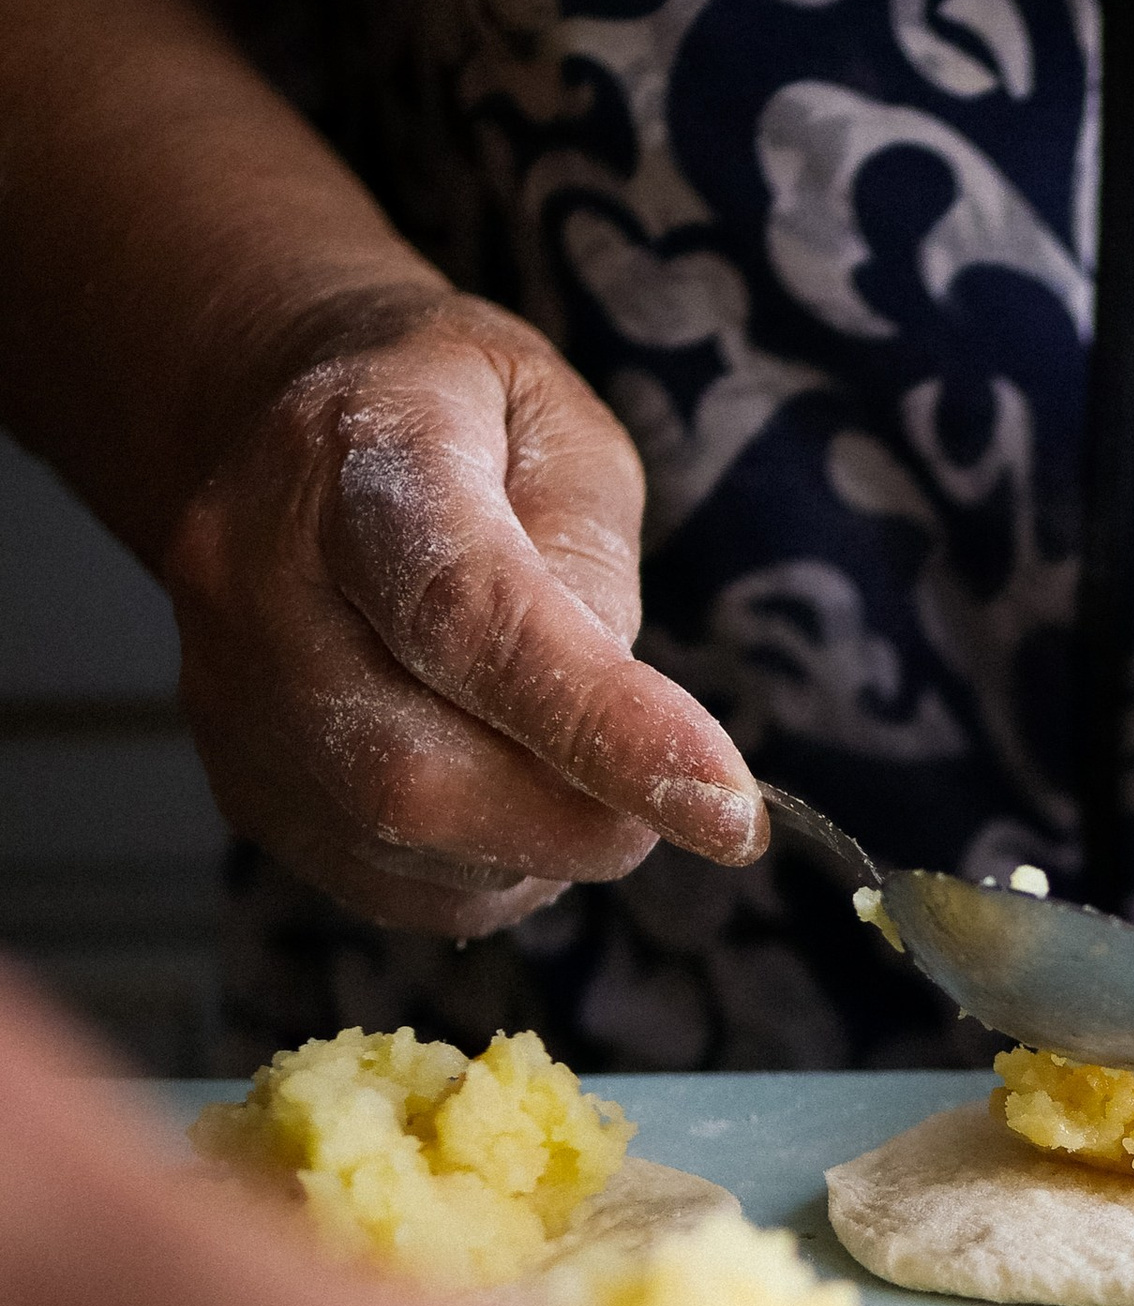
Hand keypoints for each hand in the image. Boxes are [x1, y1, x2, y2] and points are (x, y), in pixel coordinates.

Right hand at [164, 287, 763, 936]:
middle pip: (417, 771)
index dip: (607, 729)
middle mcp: (254, 583)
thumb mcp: (563, 431)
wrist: (284, 424)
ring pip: (400, 846)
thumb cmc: (458, 422)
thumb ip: (593, 562)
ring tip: (582, 763)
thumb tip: (620, 724)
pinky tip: (518, 797)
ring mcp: (229, 696)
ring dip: (542, 844)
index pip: (473, 619)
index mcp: (349, 458)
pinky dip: (492, 868)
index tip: (732, 811)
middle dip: (583, 816)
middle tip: (682, 798)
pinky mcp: (243, 783)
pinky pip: (388, 882)